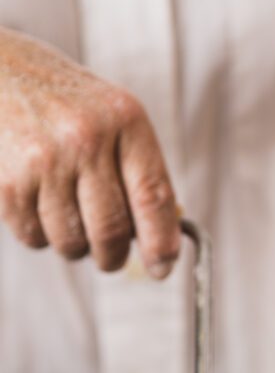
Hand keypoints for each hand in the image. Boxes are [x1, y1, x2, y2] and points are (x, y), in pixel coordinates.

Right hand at [0, 28, 178, 275]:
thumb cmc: (64, 104)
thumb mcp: (112, 118)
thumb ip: (141, 173)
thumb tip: (161, 245)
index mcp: (124, 119)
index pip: (154, 197)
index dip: (162, 244)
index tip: (162, 269)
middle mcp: (86, 138)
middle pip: (112, 232)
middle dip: (113, 256)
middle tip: (109, 256)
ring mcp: (44, 160)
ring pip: (73, 243)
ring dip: (74, 245)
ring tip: (66, 213)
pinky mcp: (9, 182)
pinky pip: (34, 237)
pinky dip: (39, 233)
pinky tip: (37, 201)